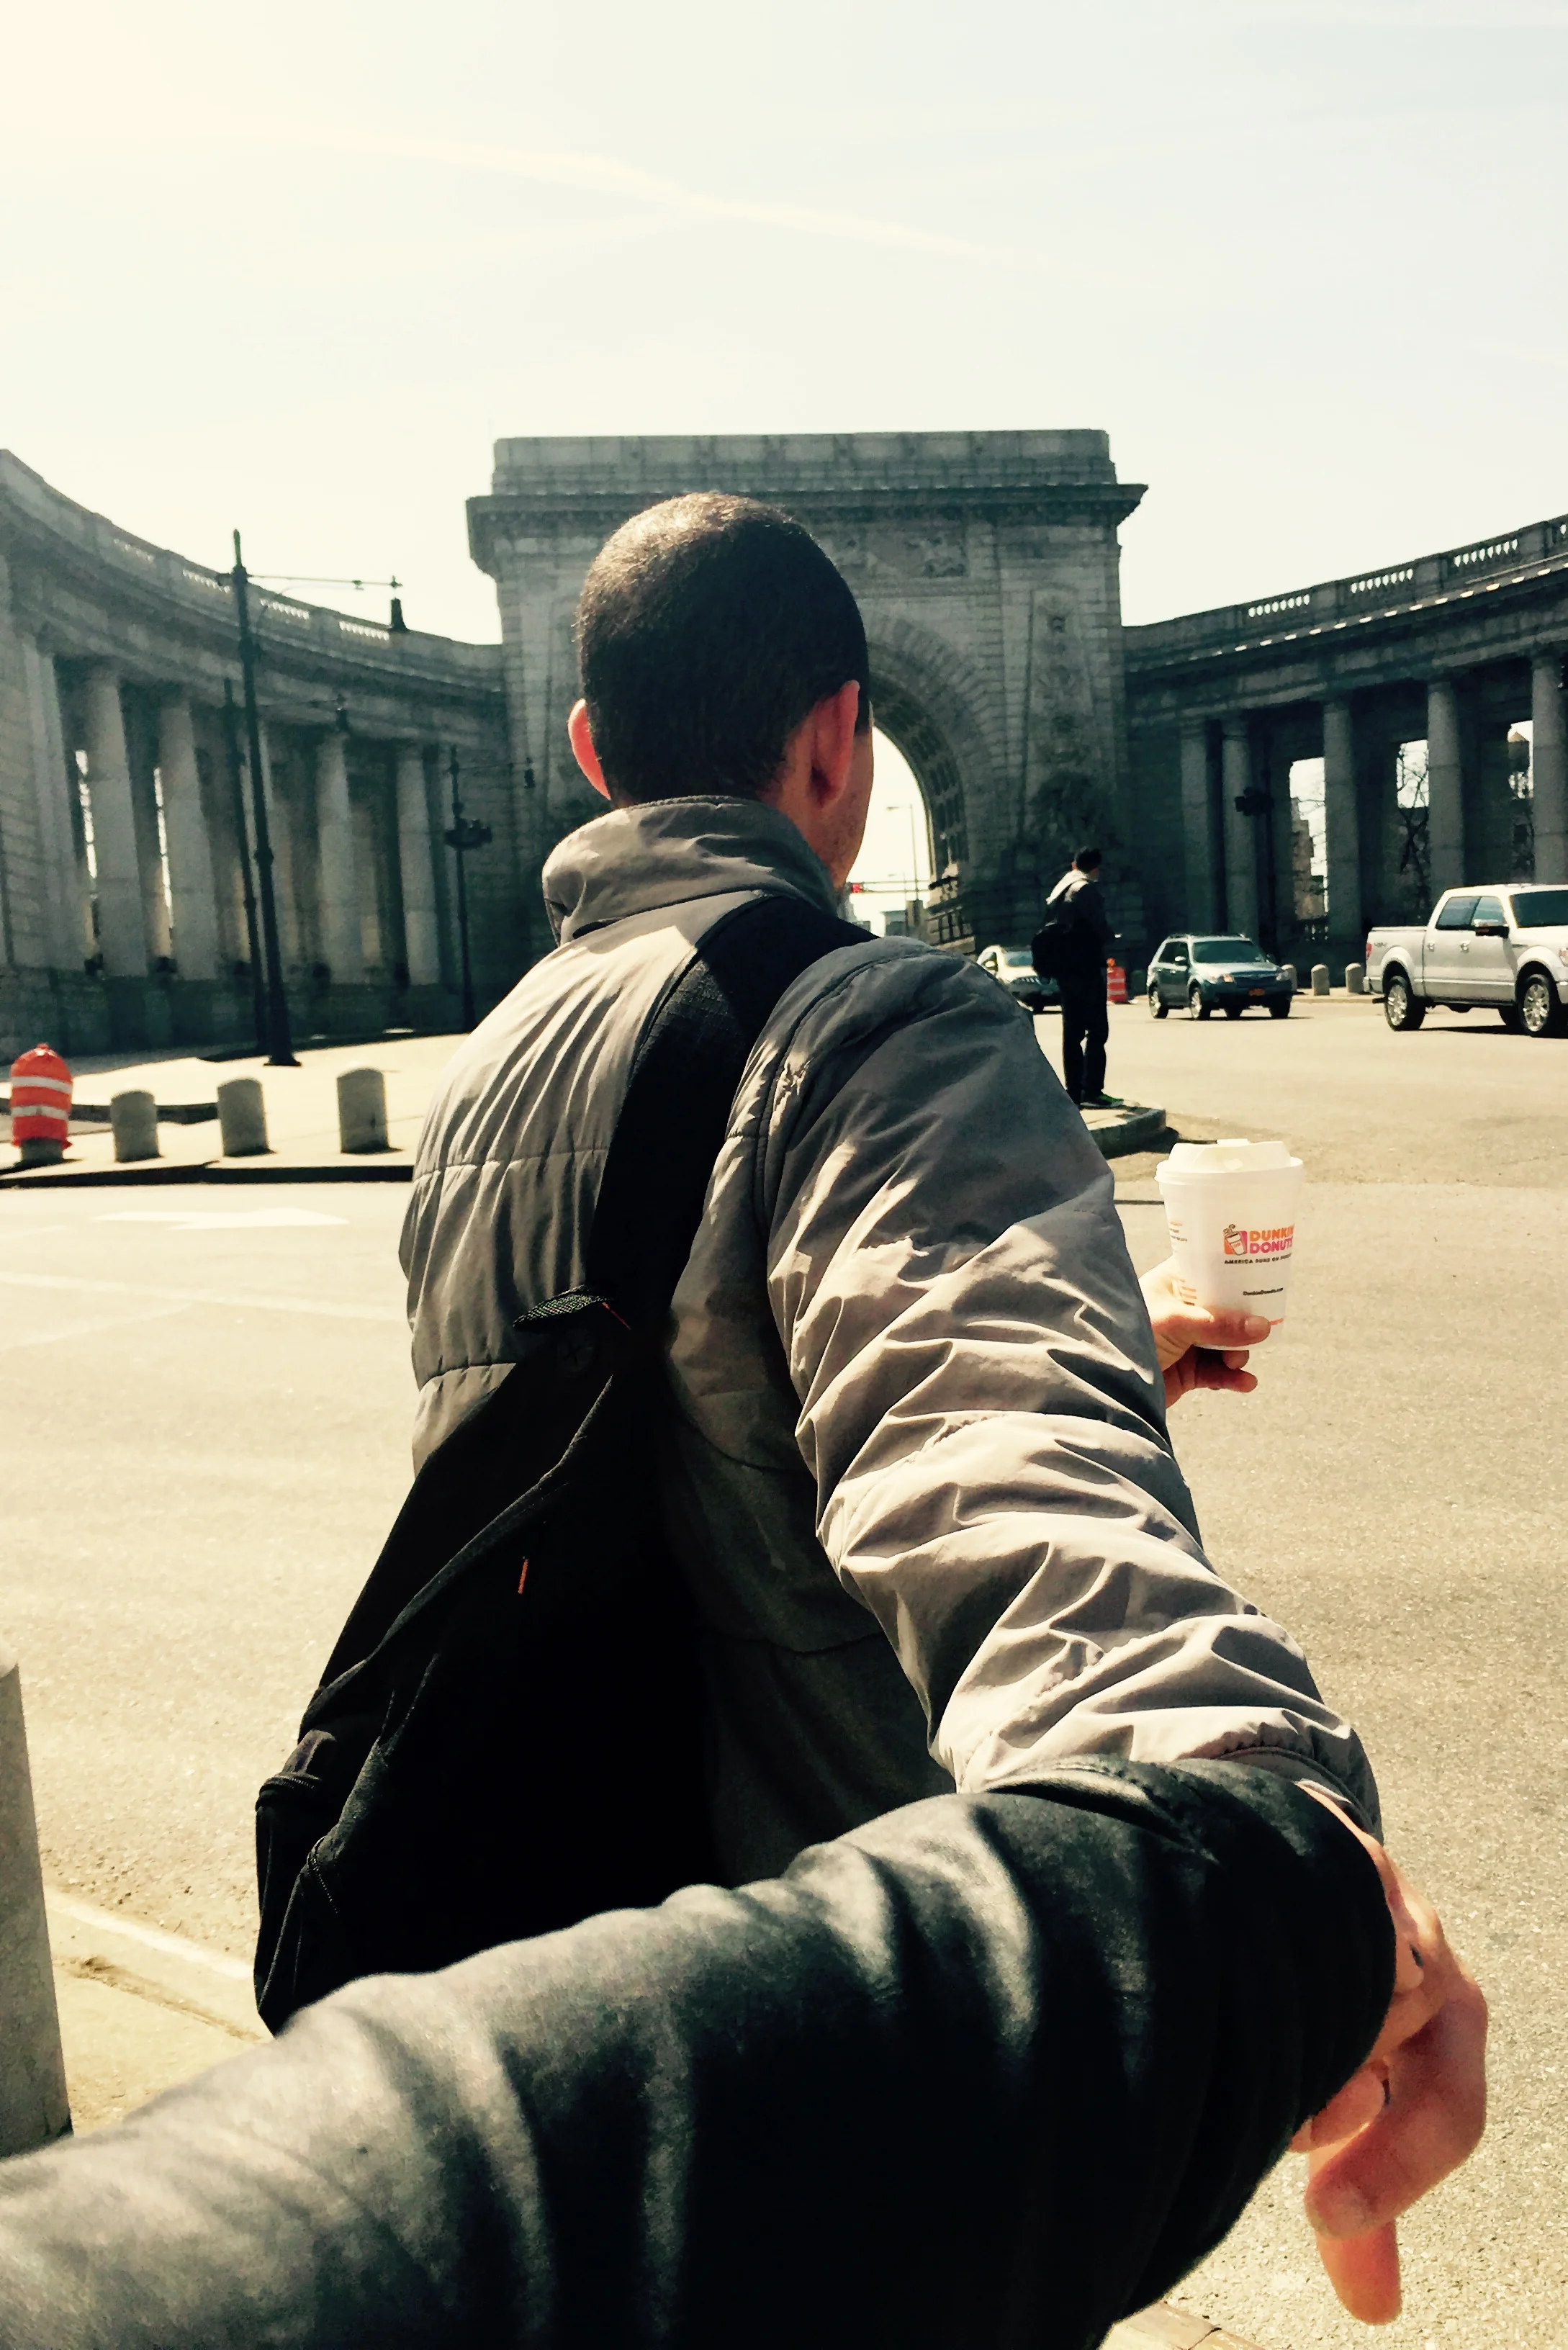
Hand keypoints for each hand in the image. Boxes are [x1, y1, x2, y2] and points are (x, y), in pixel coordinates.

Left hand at [1139, 1257, 1270, 1407]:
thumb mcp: (1175, 1323)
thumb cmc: (1128, 1336)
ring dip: (1238, 1353)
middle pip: (1227, 1310)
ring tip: (1235, 1363)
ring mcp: (1187, 1341)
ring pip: (1227, 1344)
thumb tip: (1263, 1326)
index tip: (1263, 1278)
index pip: (1212, 1271)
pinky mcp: (1188, 1371)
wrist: (1104, 1383)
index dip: (1237, 1275)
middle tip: (1256, 1332)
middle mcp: (1183, 1310)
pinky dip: (1234, 1378)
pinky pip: (1219, 1372)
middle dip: (1243, 1323)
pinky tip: (1245, 1383)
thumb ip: (1218, 1325)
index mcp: (1174, 1284)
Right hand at [1294, 1790, 1487, 2322]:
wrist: (1304, 1863)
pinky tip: (1232, 1964)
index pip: (1449, 2112)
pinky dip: (1273, 1948)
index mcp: (1449, 2025)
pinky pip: (1310, 1908)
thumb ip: (1366, 2187)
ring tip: (1250, 2027)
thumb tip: (1378, 2314)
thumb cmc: (1339, 2000)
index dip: (1391, 2173)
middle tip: (1284, 2117)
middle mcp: (1429, 1958)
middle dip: (1331, 2098)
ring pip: (1346, 1984)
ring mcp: (1381, 1894)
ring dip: (1298, 2024)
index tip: (1324, 2215)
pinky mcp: (1331, 1848)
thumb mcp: (1356, 2098)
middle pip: (1393, 2044)